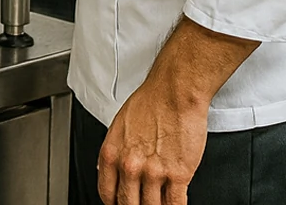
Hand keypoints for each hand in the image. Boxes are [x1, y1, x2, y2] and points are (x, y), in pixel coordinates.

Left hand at [97, 78, 206, 204]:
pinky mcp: (178, 174)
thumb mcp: (119, 126)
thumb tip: (109, 171)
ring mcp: (154, 172)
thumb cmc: (150, 103)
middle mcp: (130, 165)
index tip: (121, 204)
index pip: (107, 194)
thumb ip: (115, 152)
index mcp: (112, 153)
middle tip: (140, 203)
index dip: (115, 203)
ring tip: (158, 202)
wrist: (174, 92)